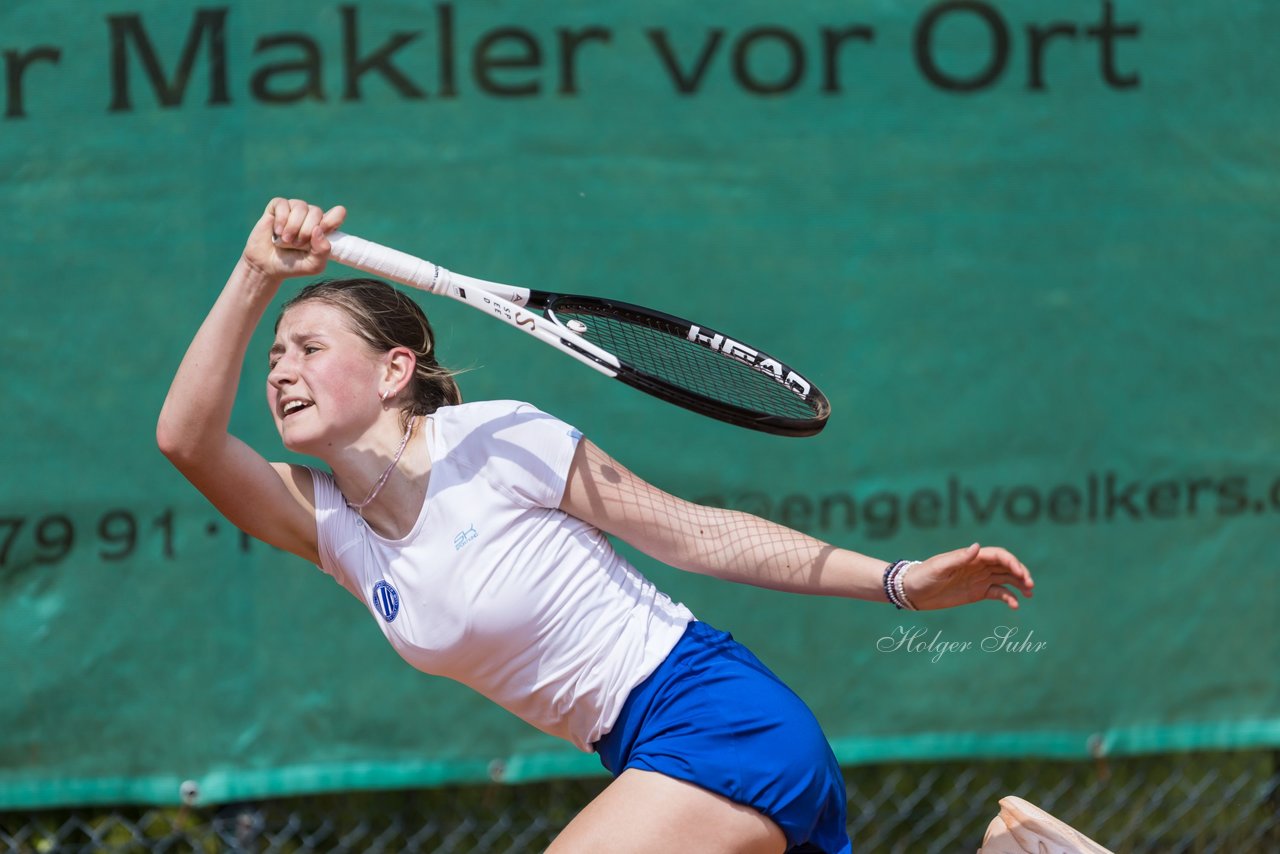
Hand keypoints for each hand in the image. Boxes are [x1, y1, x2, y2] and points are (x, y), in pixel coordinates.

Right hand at [242, 197, 346, 279]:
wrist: (268, 266)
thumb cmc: (294, 265)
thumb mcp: (314, 265)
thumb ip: (323, 251)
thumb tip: (318, 229)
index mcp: (324, 228)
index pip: (338, 213)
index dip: (332, 221)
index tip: (323, 233)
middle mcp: (311, 216)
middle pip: (317, 212)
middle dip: (306, 231)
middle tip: (297, 245)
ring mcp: (294, 209)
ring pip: (300, 207)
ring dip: (293, 227)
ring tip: (286, 241)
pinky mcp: (277, 206)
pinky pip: (283, 204)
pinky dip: (281, 220)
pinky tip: (277, 232)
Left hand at [902, 543, 1032, 610]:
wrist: (912, 591)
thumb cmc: (923, 575)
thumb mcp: (939, 567)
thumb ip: (959, 558)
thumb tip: (978, 546)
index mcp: (971, 557)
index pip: (998, 555)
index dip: (1012, 562)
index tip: (1021, 574)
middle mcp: (978, 566)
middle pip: (1006, 566)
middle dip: (1021, 573)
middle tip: (1030, 585)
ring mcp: (979, 579)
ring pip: (1006, 579)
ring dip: (1020, 584)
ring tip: (1030, 594)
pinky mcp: (978, 593)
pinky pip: (998, 593)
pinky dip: (1009, 598)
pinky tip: (1015, 606)